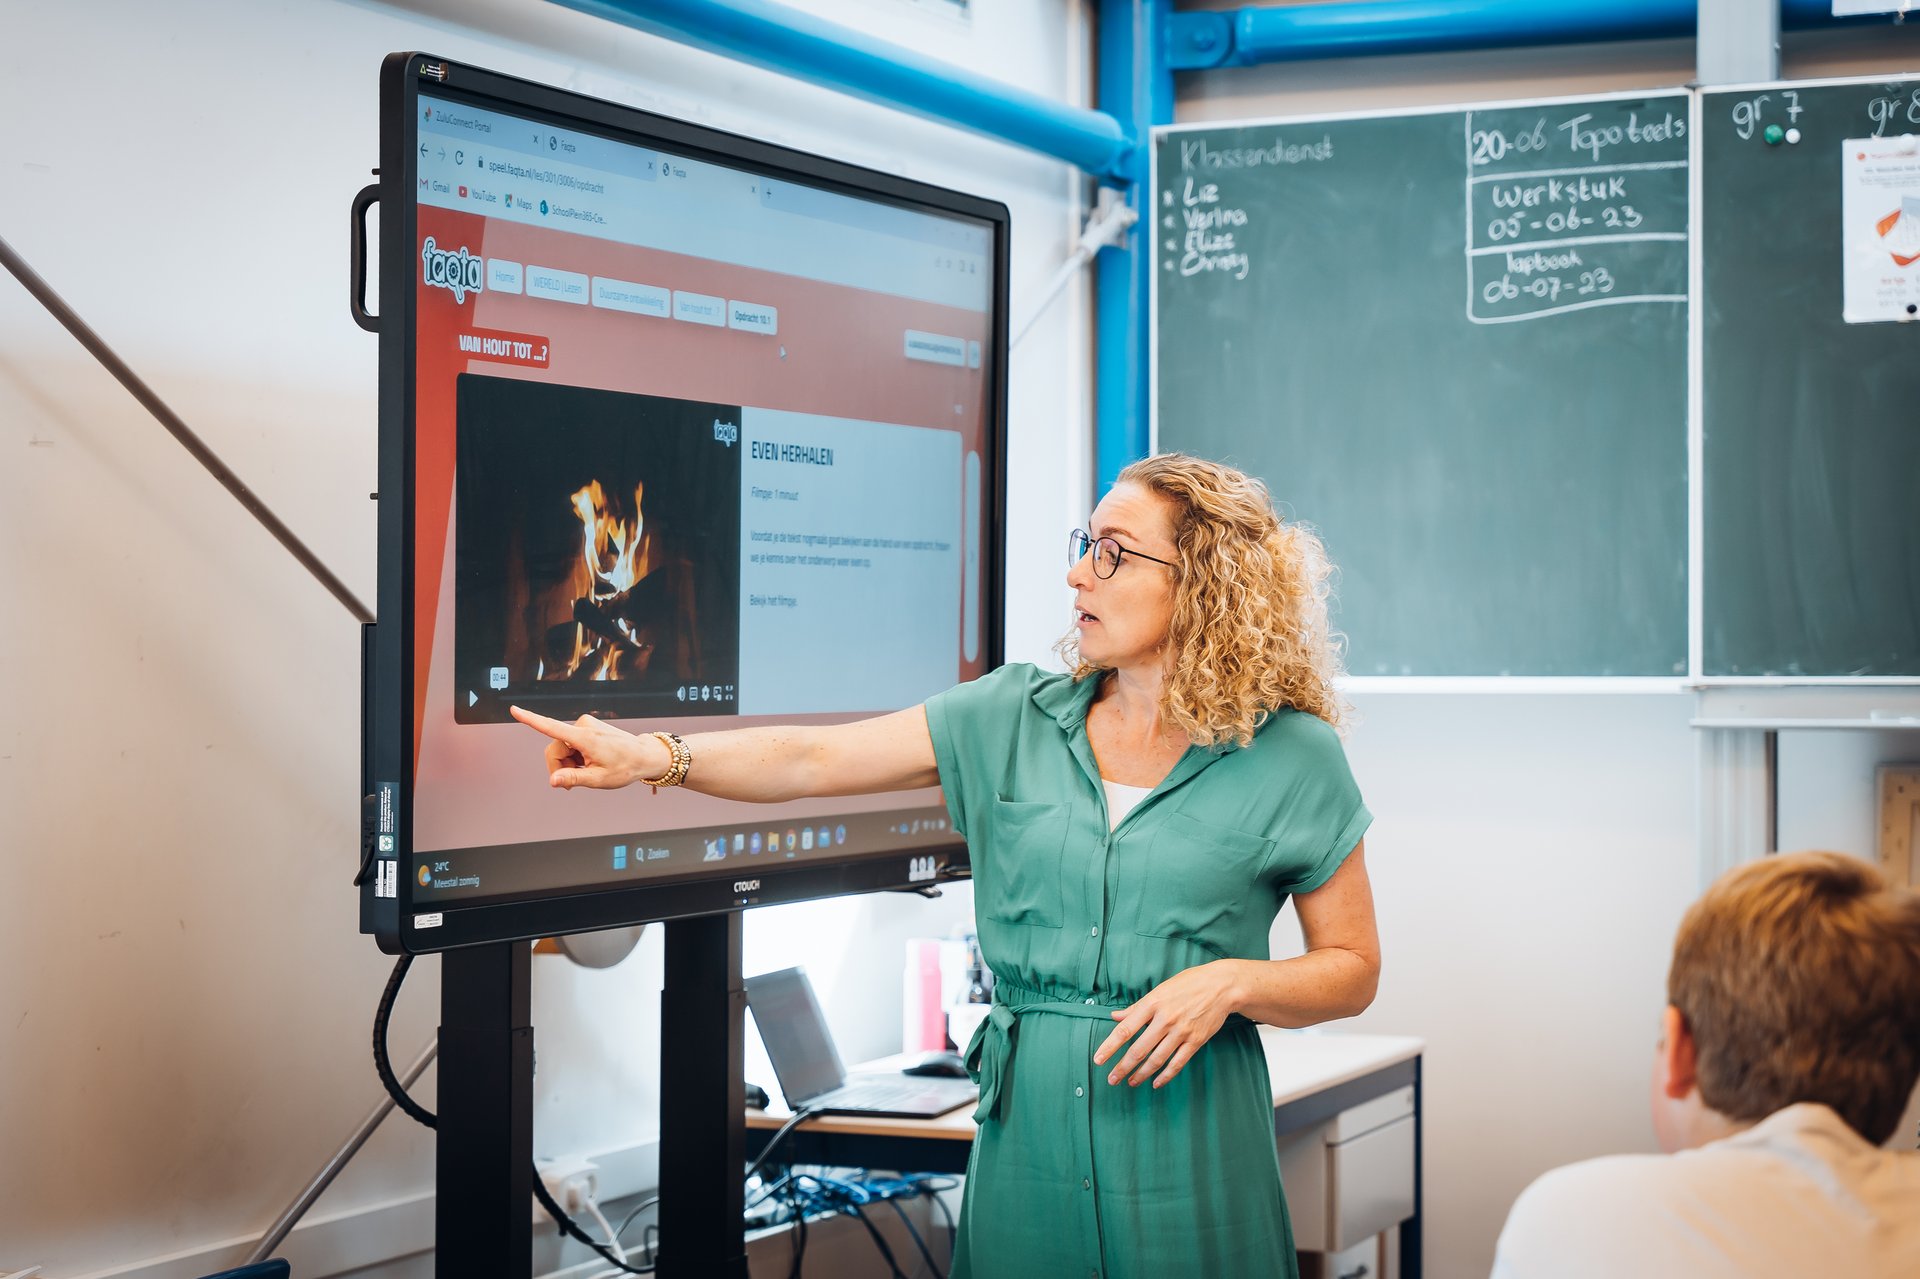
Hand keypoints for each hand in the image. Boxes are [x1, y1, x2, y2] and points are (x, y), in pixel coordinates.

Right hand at [508, 705, 663, 789]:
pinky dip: (575, 757)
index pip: (552, 727)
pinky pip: (569, 744)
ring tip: (587, 771)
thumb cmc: (625, 767)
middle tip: (574, 784)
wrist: (644, 755)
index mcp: (585, 737)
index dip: (531, 719)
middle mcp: (583, 726)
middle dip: (560, 767)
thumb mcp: (599, 779)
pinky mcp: (586, 727)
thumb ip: (573, 778)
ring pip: (561, 748)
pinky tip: (588, 763)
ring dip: (568, 763)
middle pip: (554, 749)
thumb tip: (552, 781)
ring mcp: (585, 725)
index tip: (514, 709)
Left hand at [1092, 961, 1241, 1088]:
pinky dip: (1166, 1075)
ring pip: (1157, 1059)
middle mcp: (1165, 1019)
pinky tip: (1155, 1083)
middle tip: (1112, 1079)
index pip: (1125, 1029)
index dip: (1110, 1046)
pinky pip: (1177, 1063)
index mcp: (1152, 1003)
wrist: (1222, 986)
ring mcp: (1181, 1031)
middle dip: (1123, 1067)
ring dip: (1141, 1074)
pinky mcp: (1196, 1041)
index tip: (1098, 1060)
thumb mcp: (1160, 989)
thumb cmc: (1188, 984)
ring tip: (1131, 1082)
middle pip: (1139, 1049)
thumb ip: (1137, 1007)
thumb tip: (1115, 1016)